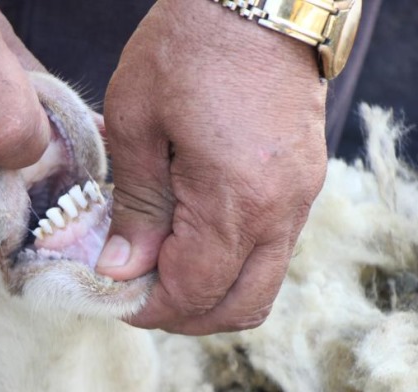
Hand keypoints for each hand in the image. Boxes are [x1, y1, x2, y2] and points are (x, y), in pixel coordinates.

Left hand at [97, 0, 326, 334]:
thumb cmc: (187, 50)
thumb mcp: (136, 125)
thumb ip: (134, 207)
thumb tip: (123, 269)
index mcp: (235, 201)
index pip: (194, 292)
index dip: (150, 308)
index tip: (115, 297)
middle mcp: (279, 212)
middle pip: (239, 307)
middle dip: (184, 315)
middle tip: (139, 294)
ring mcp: (299, 201)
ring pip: (261, 286)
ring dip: (210, 294)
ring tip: (161, 270)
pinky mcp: (302, 186)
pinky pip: (271, 252)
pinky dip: (231, 266)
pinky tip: (191, 242)